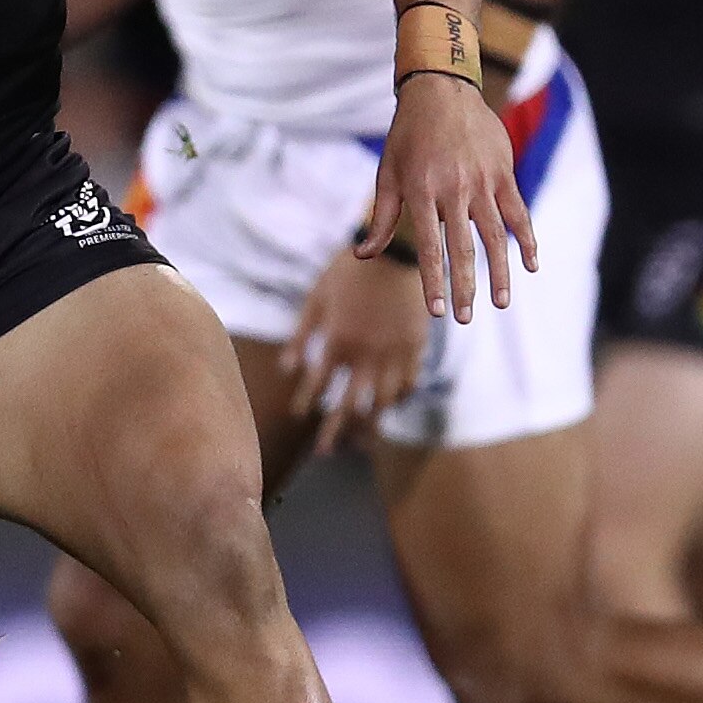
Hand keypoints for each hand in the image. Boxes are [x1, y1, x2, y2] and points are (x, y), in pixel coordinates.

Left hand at [286, 245, 431, 457]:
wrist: (396, 250)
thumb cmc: (348, 271)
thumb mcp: (317, 298)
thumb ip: (301, 334)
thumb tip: (287, 368)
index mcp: (337, 341)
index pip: (317, 384)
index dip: (306, 401)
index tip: (299, 415)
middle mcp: (365, 355)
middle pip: (348, 405)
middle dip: (334, 431)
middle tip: (324, 453)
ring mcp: (394, 354)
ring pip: (381, 401)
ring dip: (368, 423)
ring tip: (359, 439)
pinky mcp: (416, 348)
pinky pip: (408, 383)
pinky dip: (398, 398)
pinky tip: (389, 406)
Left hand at [357, 70, 534, 321]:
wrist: (440, 91)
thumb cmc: (408, 136)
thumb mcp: (388, 174)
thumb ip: (382, 219)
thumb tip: (363, 255)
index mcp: (423, 193)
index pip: (430, 249)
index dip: (434, 283)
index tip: (436, 311)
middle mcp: (454, 190)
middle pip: (463, 249)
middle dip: (464, 288)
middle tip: (465, 318)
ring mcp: (483, 182)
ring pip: (496, 236)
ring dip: (500, 273)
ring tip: (501, 303)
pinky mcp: (503, 173)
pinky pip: (518, 212)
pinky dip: (528, 240)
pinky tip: (532, 265)